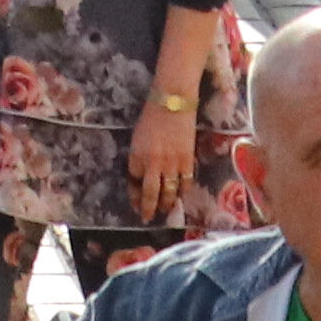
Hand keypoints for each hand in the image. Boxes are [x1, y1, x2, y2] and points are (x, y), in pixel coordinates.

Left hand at [127, 92, 198, 216]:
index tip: (135, 206)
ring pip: (169, 193)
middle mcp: (152, 164)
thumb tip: (143, 175)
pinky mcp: (187, 161)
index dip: (134, 197)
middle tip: (147, 218)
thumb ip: (140, 158)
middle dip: (148, 209)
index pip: (133, 184)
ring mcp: (171, 164)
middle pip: (150, 194)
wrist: (173, 102)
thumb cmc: (152, 116)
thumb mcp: (138, 138)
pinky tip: (180, 196)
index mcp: (136, 156)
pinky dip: (182, 192)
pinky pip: (185, 184)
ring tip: (164, 211)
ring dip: (166, 205)